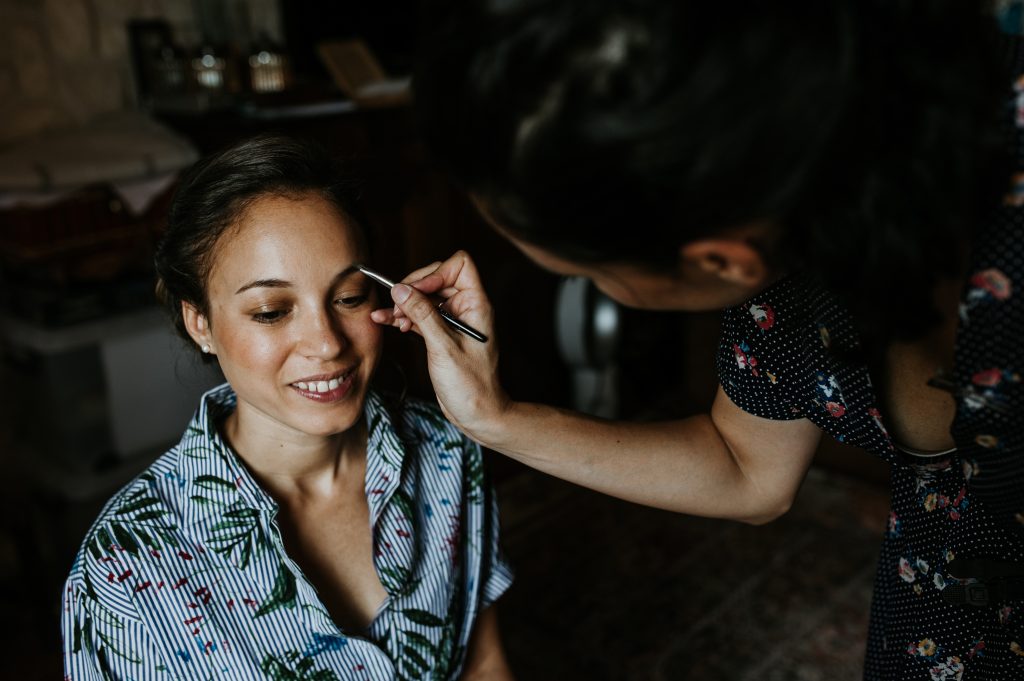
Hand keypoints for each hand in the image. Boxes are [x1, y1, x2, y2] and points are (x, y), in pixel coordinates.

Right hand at [370, 251, 510, 440]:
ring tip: (389, 317)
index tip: (416, 291)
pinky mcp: (441, 334)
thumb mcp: (444, 347)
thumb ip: (422, 315)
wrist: (477, 413)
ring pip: (425, 297)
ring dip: (405, 304)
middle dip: (414, 288)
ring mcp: (453, 321)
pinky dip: (405, 317)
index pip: (459, 266)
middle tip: (397, 304)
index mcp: (476, 305)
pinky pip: (420, 316)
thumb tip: (401, 290)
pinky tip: (387, 322)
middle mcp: (466, 308)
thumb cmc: (471, 385)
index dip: (435, 273)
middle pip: (438, 278)